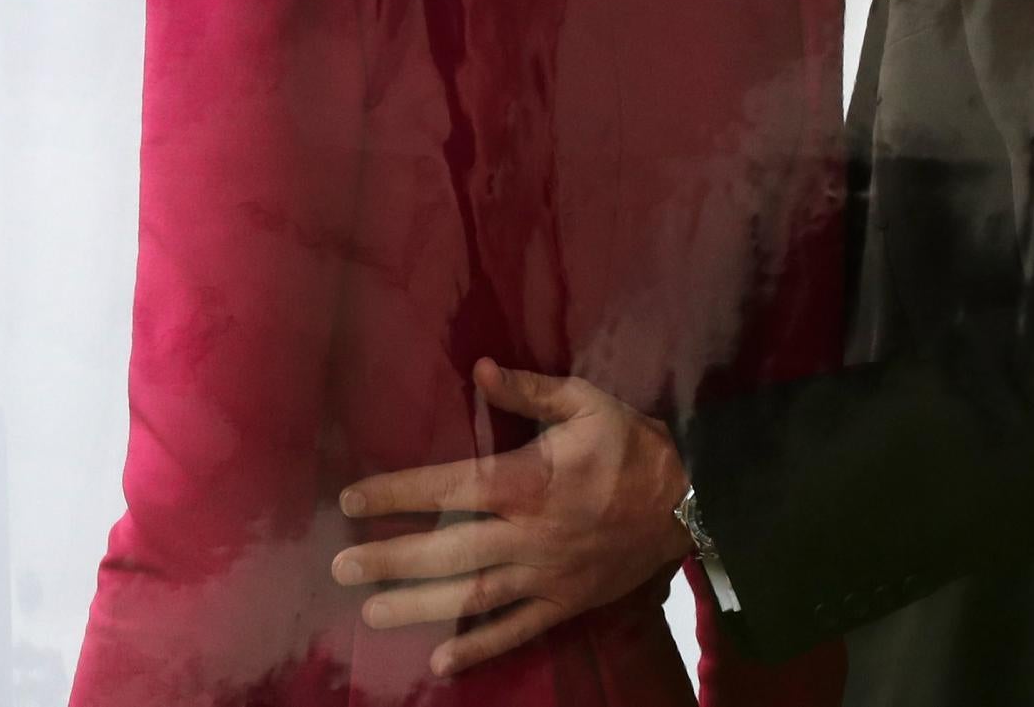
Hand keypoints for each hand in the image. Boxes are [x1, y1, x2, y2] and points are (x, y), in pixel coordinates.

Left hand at [330, 357, 693, 676]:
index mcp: (528, 481)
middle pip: (448, 551)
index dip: (397, 494)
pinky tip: (441, 665)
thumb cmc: (631, 446)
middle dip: (391, 559)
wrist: (690, 502)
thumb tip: (481, 369)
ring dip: (418, 607)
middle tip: (342, 567)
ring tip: (371, 613)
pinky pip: (516, 631)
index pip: (449, 487)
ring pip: (472, 598)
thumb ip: (531, 391)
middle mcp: (528, 535)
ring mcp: (545, 575)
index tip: (351, 500)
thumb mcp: (587, 402)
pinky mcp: (564, 603)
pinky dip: (479, 649)